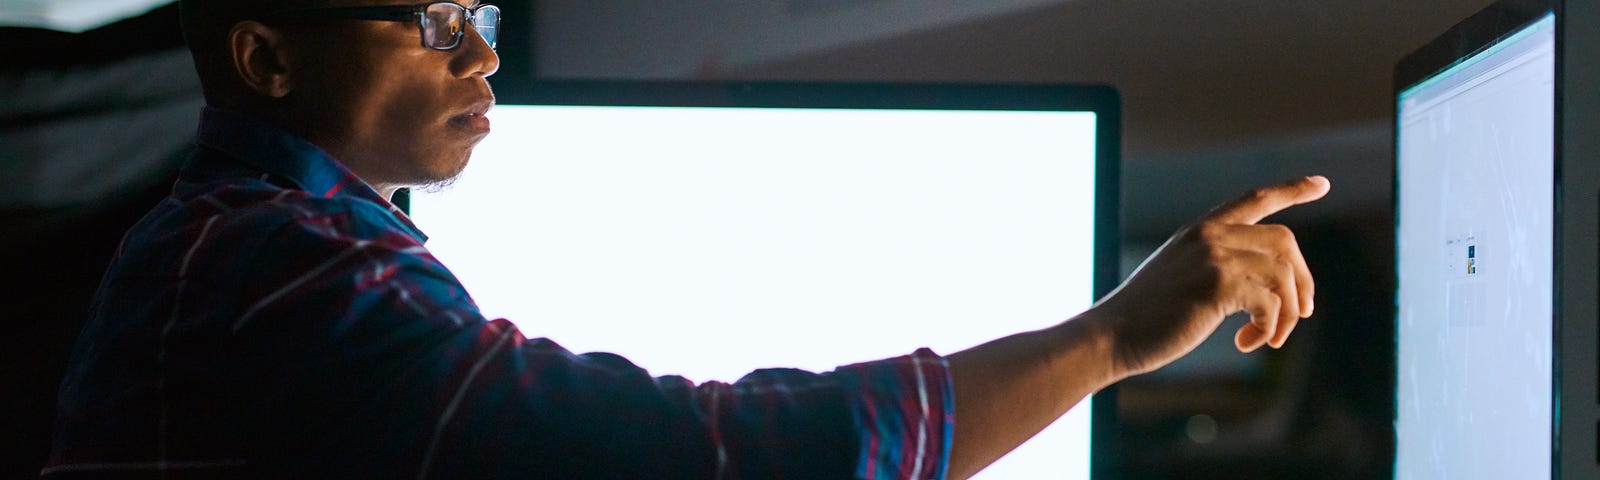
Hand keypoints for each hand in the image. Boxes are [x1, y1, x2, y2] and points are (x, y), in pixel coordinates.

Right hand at [1091, 175, 1329, 376]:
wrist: (1112, 334)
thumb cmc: (1145, 317)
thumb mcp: (1182, 277)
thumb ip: (1219, 267)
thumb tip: (1270, 288)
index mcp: (1201, 229)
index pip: (1255, 199)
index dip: (1292, 190)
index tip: (1321, 183)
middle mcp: (1210, 235)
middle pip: (1285, 242)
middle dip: (1303, 280)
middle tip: (1303, 313)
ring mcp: (1215, 256)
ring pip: (1283, 275)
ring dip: (1287, 314)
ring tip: (1269, 339)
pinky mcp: (1219, 284)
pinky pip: (1270, 304)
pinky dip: (1268, 330)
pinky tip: (1246, 344)